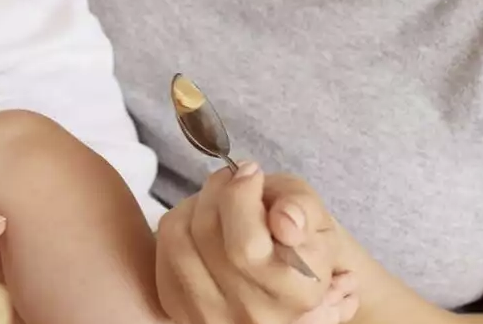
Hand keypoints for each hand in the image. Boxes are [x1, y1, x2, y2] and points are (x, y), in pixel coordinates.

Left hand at [155, 162, 358, 323]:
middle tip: (234, 176)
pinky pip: (164, 248)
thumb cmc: (303, 245)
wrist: (283, 285)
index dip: (242, 196)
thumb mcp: (319, 219)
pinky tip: (203, 220)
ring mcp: (210, 315)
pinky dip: (180, 220)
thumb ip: (303, 209)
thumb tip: (285, 221)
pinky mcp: (180, 308)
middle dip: (218, 190)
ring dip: (197, 202)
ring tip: (221, 199)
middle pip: (208, 234)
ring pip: (179, 237)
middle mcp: (249, 314)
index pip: (246, 244)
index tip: (251, 173)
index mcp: (292, 295)